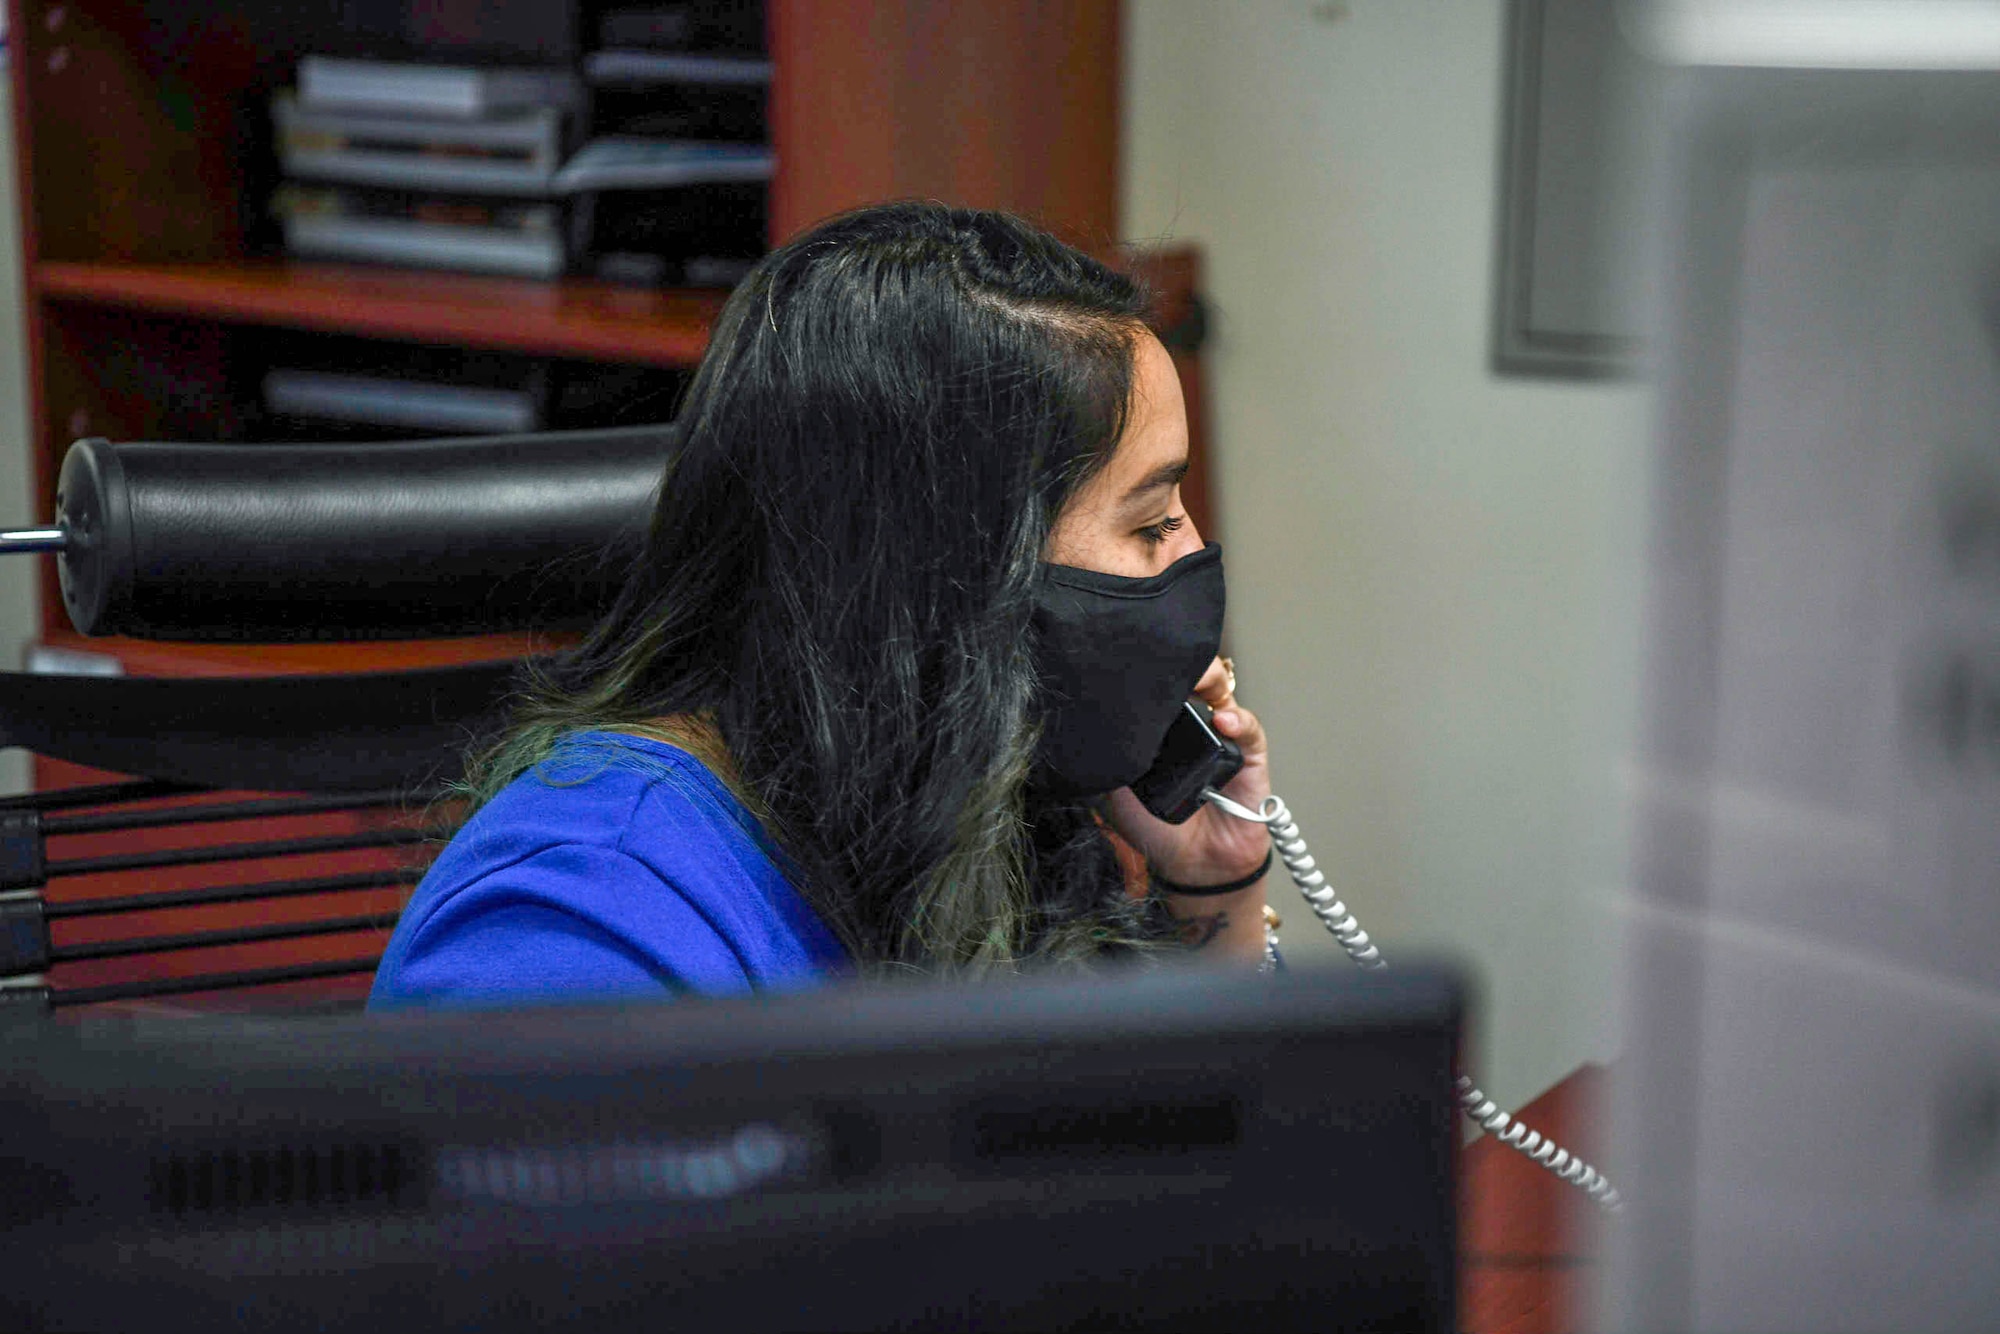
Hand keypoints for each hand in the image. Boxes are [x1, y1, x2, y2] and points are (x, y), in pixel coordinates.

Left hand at [1099, 656, 1271, 888]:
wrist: (1192, 866)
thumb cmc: (1154, 829)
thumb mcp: (1112, 787)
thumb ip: (1108, 752)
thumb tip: (1098, 716)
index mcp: (1157, 731)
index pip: (1156, 689)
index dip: (1148, 674)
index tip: (1135, 665)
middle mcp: (1188, 728)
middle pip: (1189, 682)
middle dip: (1181, 668)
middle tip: (1167, 664)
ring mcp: (1220, 738)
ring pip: (1220, 694)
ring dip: (1211, 682)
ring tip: (1200, 684)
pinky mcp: (1249, 755)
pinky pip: (1248, 729)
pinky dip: (1238, 721)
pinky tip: (1224, 721)